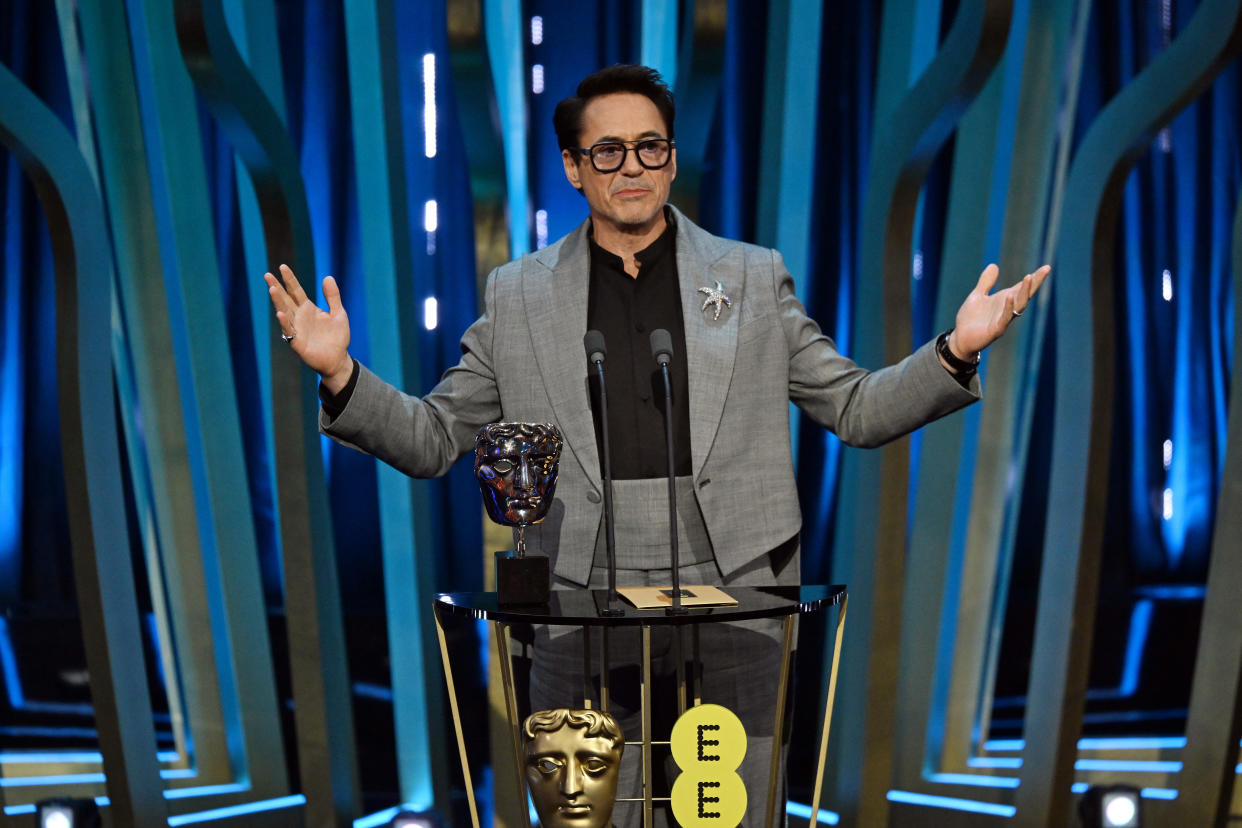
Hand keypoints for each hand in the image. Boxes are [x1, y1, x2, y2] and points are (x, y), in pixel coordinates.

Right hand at [264, 264, 353, 392]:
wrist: (338, 359)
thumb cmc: (337, 337)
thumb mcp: (338, 313)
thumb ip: (332, 297)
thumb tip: (327, 277)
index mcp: (308, 309)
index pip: (296, 291)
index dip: (290, 279)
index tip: (282, 267)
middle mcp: (299, 317)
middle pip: (285, 299)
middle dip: (277, 287)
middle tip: (267, 275)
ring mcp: (297, 329)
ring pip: (284, 312)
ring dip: (278, 301)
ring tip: (272, 289)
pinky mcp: (297, 342)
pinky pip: (289, 331)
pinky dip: (284, 322)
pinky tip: (281, 313)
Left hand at [947, 263, 1050, 359]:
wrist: (960, 338)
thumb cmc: (970, 318)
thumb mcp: (977, 296)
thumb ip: (986, 282)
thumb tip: (994, 265)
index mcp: (1005, 300)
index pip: (1022, 287)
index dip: (1034, 278)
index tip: (1046, 267)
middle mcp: (1008, 309)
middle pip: (1026, 294)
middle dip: (1035, 282)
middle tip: (1046, 269)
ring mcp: (1003, 319)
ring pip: (1019, 305)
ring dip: (1024, 292)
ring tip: (1029, 277)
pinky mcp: (996, 329)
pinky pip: (1005, 318)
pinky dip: (1008, 307)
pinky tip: (1010, 296)